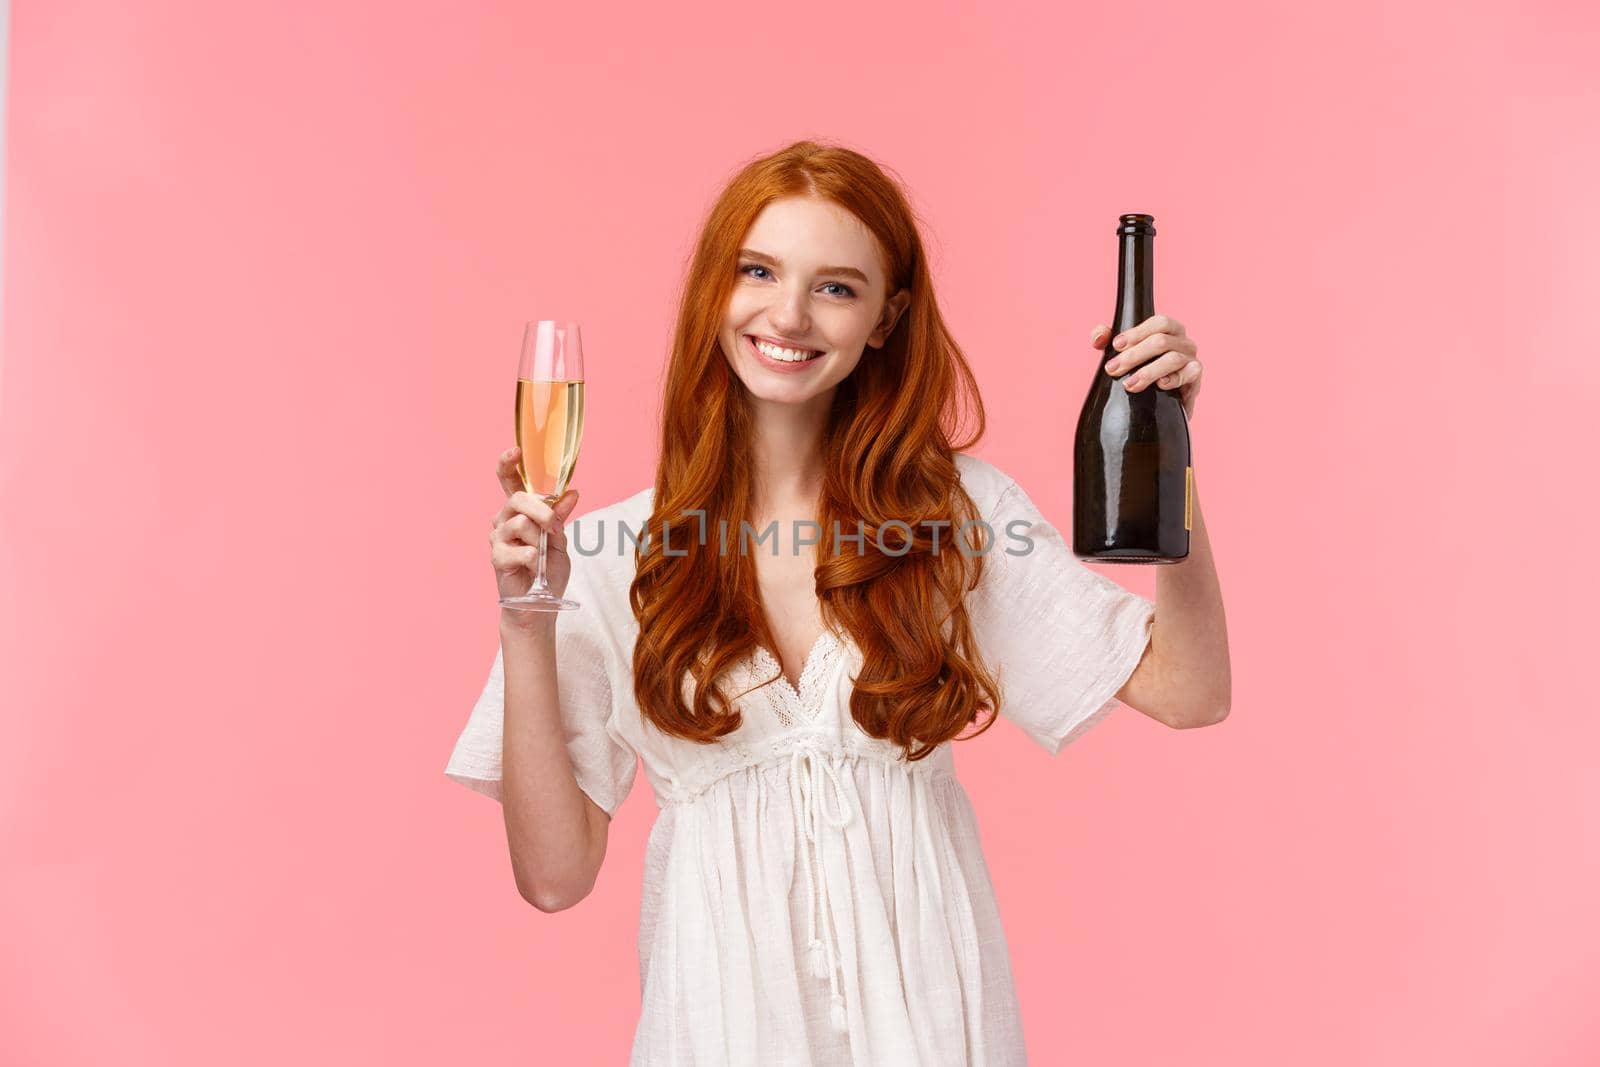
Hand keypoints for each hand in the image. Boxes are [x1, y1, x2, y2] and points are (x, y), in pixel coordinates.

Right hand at [490, 445, 579, 622]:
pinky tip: (533, 568)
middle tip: (554, 528)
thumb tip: (572, 492)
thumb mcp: (560, 540)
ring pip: (521, 523)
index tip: (515, 451)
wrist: (540, 603)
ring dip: (540, 539)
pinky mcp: (497, 558)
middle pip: (518, 499)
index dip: (508, 464)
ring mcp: (497, 538)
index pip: (508, 481)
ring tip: (542, 555)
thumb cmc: (547, 571)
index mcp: (518, 511)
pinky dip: (535, 560)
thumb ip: (560, 516)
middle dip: (542, 511)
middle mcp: (503, 520)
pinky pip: (522, 550)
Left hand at [1091, 315, 1203, 419]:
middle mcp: (1183, 342)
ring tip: (1129, 384)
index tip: (1116, 345)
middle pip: (1161, 341)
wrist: (1161, 403)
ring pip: (1173, 359)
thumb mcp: (1121, 352)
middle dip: (1133, 356)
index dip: (1137, 332)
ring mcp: (1191, 359)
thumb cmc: (1140, 368)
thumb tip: (1098, 337)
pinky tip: (1160, 385)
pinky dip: (1174, 379)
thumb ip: (1105, 338)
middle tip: (1112, 369)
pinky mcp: (1195, 379)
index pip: (1159, 322)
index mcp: (1169, 330)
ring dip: (1148, 372)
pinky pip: (1190, 374)